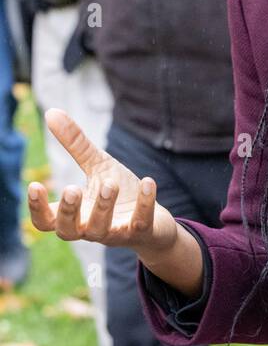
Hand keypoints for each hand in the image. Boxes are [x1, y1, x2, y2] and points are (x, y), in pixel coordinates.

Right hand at [28, 108, 177, 254]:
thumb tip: (51, 112)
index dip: (37, 208)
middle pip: (68, 231)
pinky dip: (144, 203)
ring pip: (101, 230)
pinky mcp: (141, 231)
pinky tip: (148, 181)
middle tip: (71, 189)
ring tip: (109, 183)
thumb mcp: (97, 166)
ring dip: (103, 206)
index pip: (46, 220)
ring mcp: (115, 233)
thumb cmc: (118, 193)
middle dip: (68, 211)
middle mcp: (90, 228)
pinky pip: (140, 223)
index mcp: (75, 214)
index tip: (34, 185)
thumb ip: (76, 145)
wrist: (154, 222)